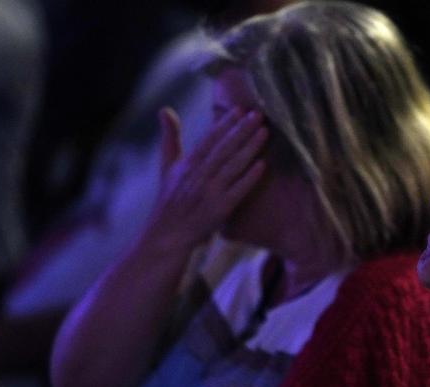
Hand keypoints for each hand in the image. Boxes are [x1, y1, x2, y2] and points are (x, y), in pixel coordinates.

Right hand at [146, 106, 268, 251]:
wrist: (168, 235)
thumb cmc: (170, 200)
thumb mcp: (167, 167)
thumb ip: (170, 138)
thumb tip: (165, 109)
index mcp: (186, 165)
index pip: (208, 140)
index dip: (223, 124)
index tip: (239, 109)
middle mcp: (198, 177)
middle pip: (223, 149)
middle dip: (241, 130)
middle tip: (258, 114)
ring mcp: (209, 193)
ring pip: (232, 166)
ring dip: (249, 148)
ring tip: (264, 132)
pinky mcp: (220, 209)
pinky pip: (238, 190)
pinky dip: (249, 177)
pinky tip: (263, 164)